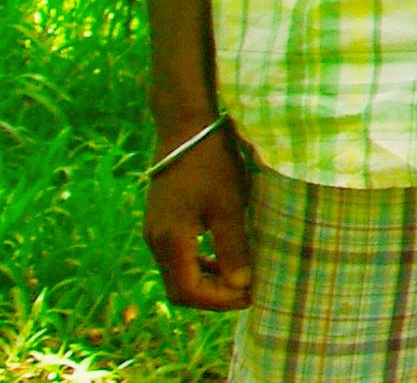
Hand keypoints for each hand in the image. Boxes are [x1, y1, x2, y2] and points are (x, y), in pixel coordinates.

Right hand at [142, 124, 251, 311]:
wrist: (186, 127)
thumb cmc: (212, 164)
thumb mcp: (229, 205)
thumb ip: (233, 247)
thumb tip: (240, 286)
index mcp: (170, 241)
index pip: (187, 292)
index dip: (219, 301)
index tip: (251, 296)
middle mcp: (155, 241)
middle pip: (179, 288)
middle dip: (213, 296)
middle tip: (248, 291)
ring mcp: (154, 230)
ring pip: (178, 273)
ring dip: (207, 281)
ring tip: (240, 277)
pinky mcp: (161, 220)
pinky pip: (177, 255)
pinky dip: (199, 264)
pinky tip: (223, 256)